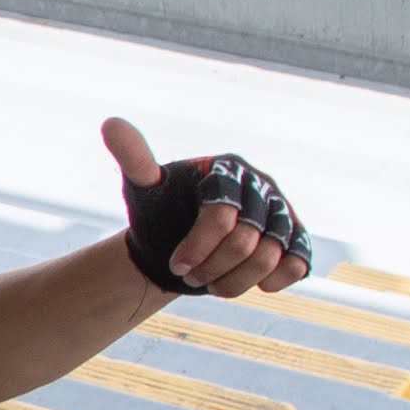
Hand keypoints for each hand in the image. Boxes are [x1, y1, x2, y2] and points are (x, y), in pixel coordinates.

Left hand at [104, 116, 309, 296]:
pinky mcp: (294, 238)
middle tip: (189, 276)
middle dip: (212, 268)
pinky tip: (254, 285)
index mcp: (227, 170)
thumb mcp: (143, 188)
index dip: (198, 247)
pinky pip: (298, 262)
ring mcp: (281, 212)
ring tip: (211, 285)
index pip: (221, 214)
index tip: (177, 264)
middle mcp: (260, 187)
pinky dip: (275, 279)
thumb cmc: (161, 214)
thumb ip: (134, 159)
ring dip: (236, 282)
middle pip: (246, 240)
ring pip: (271, 256)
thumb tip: (110, 124)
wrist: (178, 243)